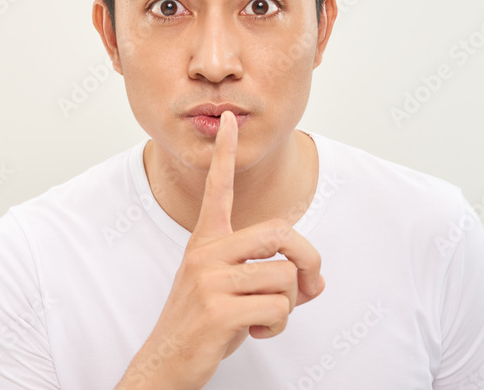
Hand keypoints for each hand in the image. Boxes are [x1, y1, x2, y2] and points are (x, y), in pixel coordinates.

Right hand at [119, 110, 324, 388]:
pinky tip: (254, 332)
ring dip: (289, 305)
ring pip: (285, 276)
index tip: (231, 121)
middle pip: (281, 233)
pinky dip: (277, 326)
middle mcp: (206, 252)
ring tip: (264, 318)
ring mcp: (209, 279)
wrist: (167, 362)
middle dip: (309, 260)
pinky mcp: (218, 309)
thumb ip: (270, 276)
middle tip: (311, 287)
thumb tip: (316, 281)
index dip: (227, 154)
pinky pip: (277, 306)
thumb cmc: (203, 325)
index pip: (218, 189)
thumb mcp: (232, 291)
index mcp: (206, 242)